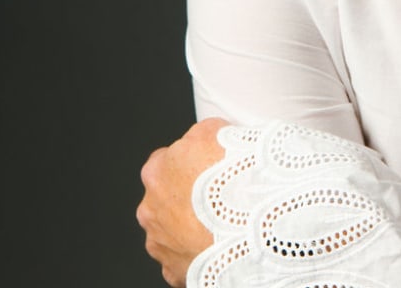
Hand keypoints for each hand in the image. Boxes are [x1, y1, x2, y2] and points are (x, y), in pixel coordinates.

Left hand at [137, 118, 227, 286]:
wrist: (251, 223)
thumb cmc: (236, 176)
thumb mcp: (221, 132)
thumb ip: (204, 133)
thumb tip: (206, 137)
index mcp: (157, 171)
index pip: (167, 161)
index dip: (191, 162)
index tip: (210, 166)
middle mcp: (150, 208)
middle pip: (167, 197)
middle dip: (187, 197)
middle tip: (218, 194)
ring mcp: (160, 242)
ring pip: (173, 230)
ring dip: (191, 225)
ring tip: (223, 222)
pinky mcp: (174, 269)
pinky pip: (183, 258)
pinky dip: (198, 251)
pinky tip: (220, 243)